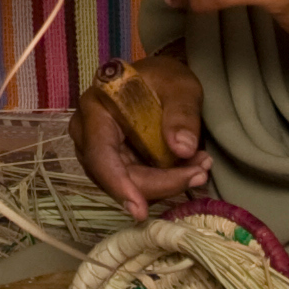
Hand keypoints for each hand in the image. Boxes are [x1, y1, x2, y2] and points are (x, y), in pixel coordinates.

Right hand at [72, 48, 212, 221]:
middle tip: (200, 173)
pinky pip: (135, 182)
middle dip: (159, 183)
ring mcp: (99, 151)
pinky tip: (189, 169)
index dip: (119, 185)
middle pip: (116, 176)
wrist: (160, 80)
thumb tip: (183, 149)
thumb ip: (182, 114)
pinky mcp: (114, 163)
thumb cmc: (165, 78)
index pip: (101, 155)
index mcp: (96, 109)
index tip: (140, 210)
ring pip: (128, 183)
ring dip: (165, 184)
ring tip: (200, 167)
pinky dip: (164, 182)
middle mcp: (88, 134)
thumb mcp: (180, 86)